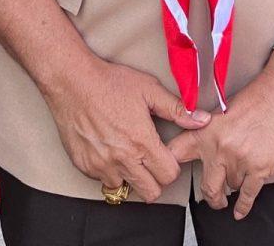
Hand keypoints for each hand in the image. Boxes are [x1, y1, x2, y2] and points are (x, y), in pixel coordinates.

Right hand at [44, 58, 207, 201]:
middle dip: (155, 179)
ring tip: (127, 154)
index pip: (169, 175)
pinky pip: (103, 181)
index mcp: (142, 141)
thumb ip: (177, 109)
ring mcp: (101, 165)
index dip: (171, 166)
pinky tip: (109, 150)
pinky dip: (109, 171)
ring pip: (125, 188)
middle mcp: (122, 159)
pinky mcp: (84, 166)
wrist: (71, 81)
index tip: (165, 155)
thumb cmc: (109, 82)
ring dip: (130, 176)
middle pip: (151, 192)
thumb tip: (203, 120)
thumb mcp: (148, 89)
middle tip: (150, 161)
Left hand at [167, 58, 273, 219]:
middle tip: (214, 198)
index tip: (166, 175)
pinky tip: (239, 211)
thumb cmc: (255, 98)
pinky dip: (243, 206)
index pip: (177, 153)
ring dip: (234, 185)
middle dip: (211, 196)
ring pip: (231, 187)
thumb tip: (200, 150)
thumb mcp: (221, 111)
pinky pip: (248, 195)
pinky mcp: (261, 169)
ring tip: (238, 179)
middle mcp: (220, 149)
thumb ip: (208, 131)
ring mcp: (240, 161)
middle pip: (207, 186)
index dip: (168, 166)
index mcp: (206, 132)